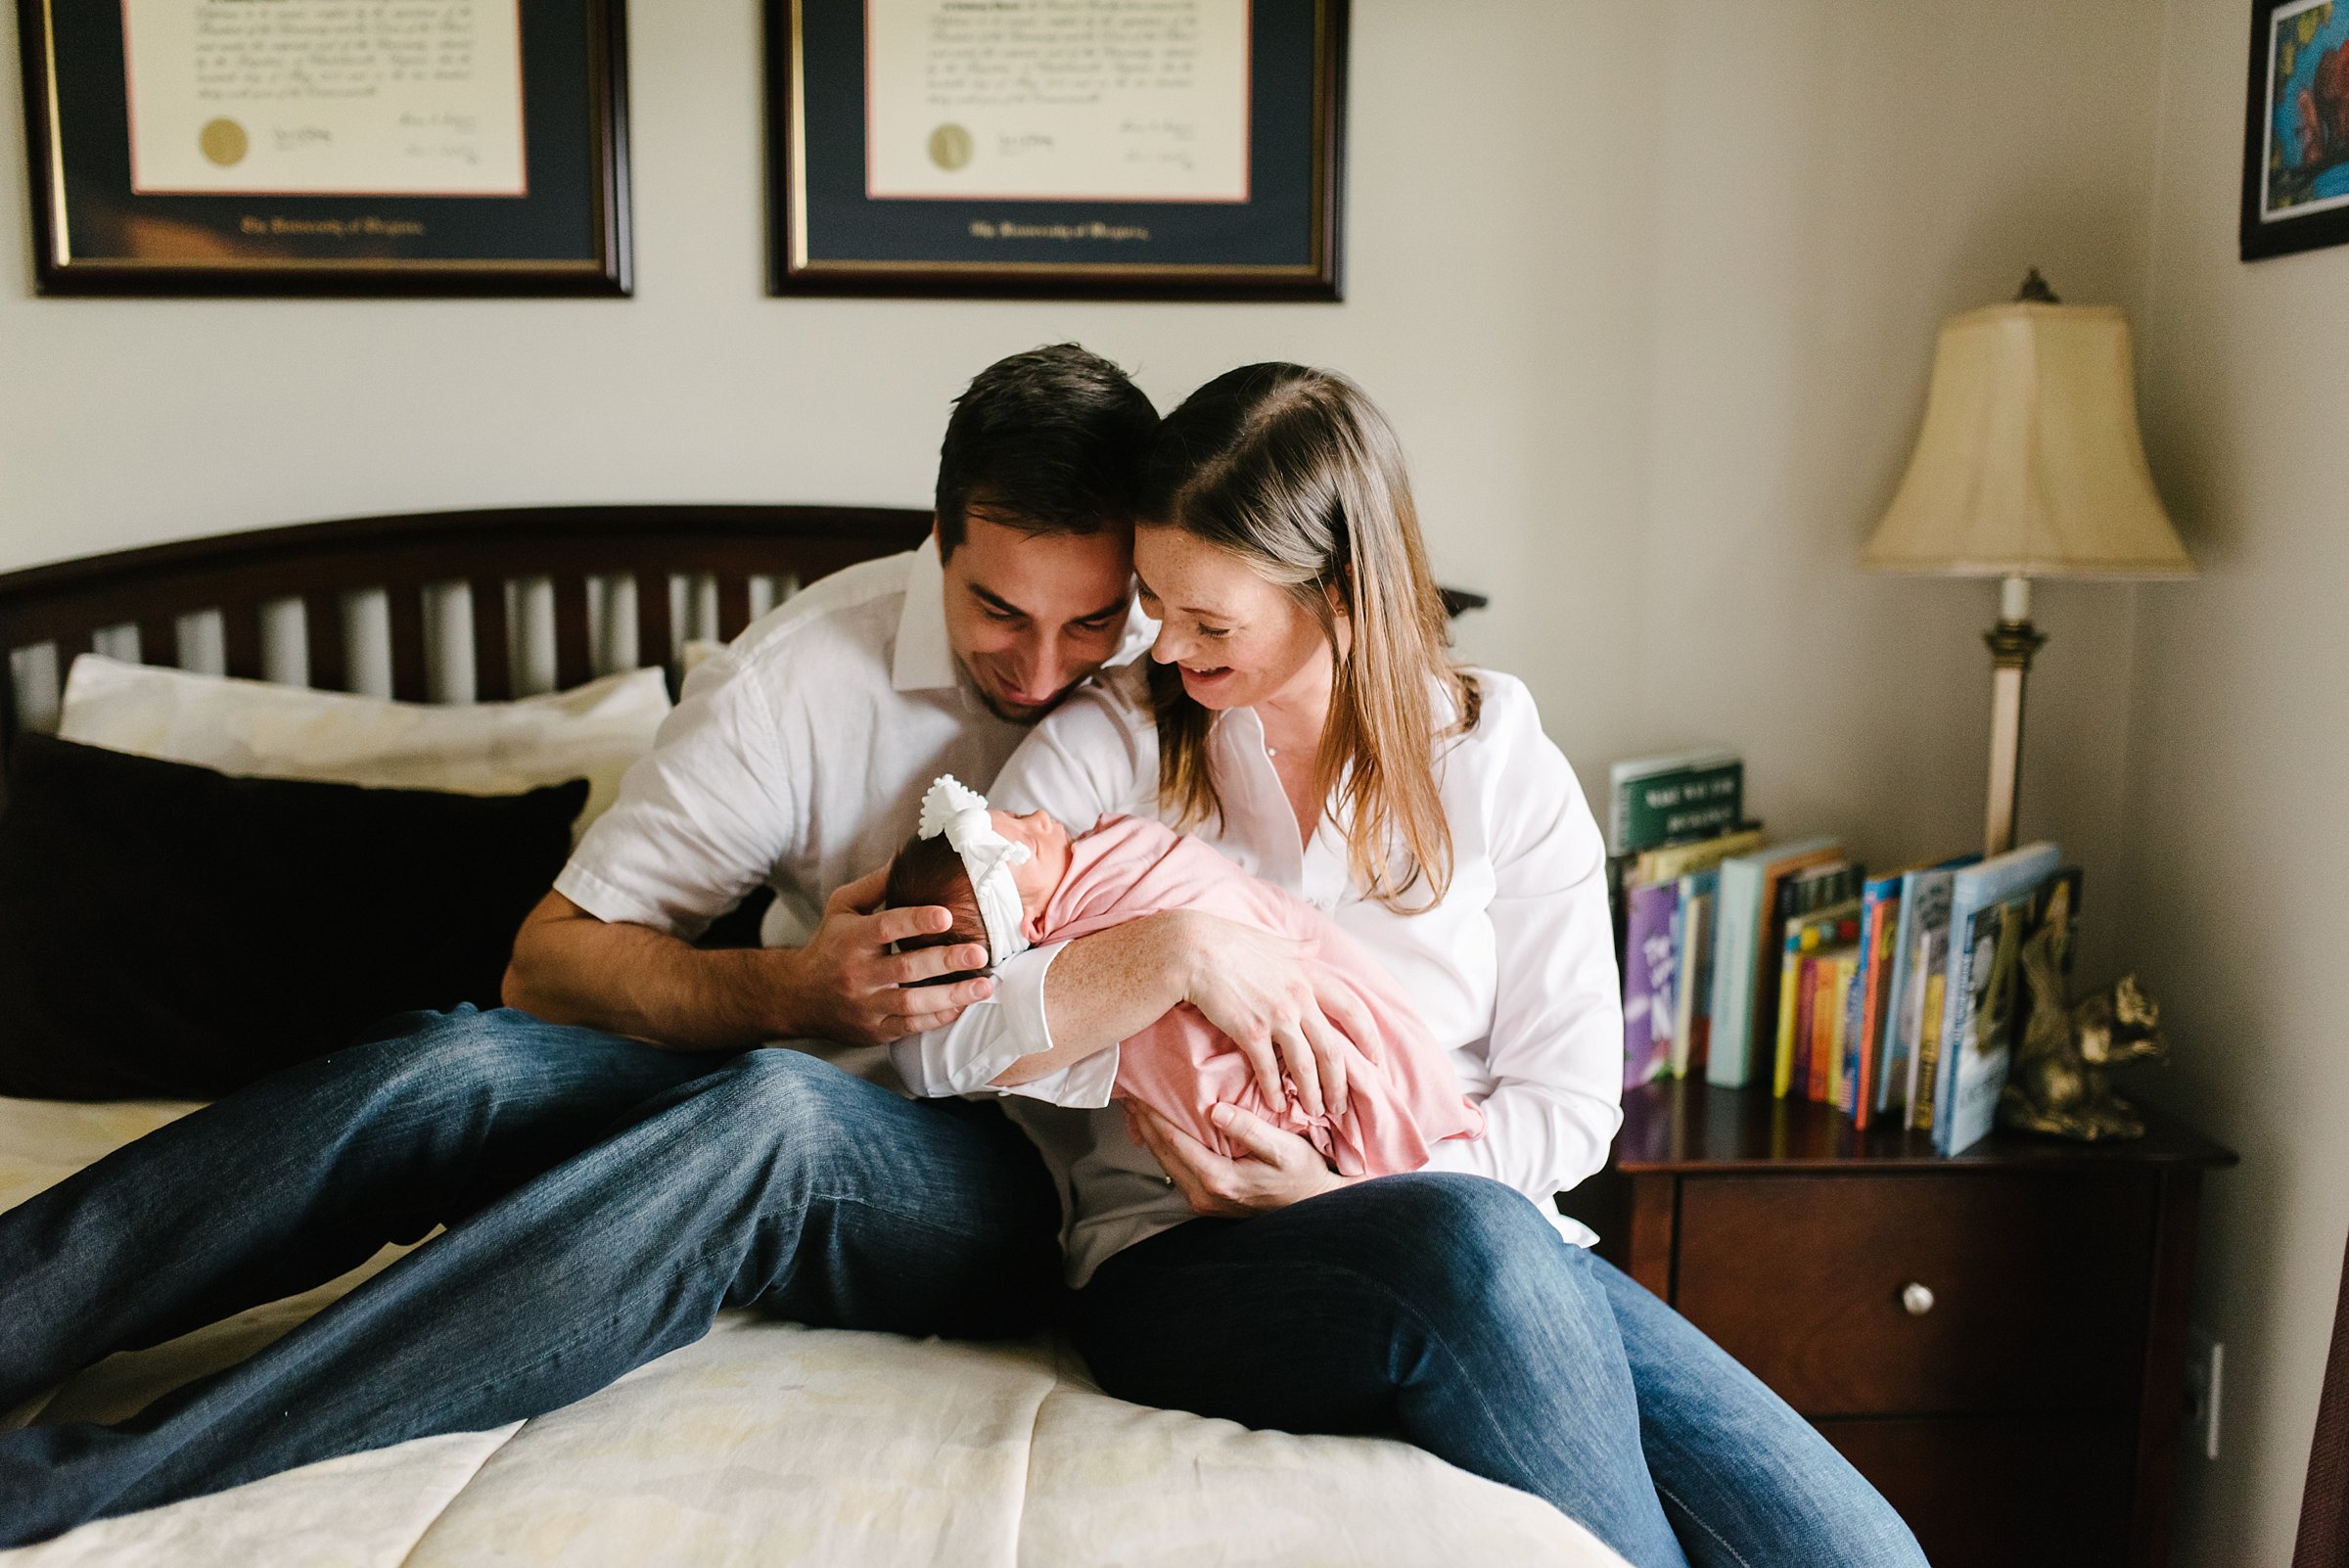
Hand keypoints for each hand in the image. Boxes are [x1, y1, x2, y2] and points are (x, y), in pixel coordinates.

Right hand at [781, 865, 994, 1046]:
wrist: (799, 996)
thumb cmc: (831, 944)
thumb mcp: (842, 907)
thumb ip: (876, 885)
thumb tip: (907, 857)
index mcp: (851, 939)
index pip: (885, 927)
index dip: (916, 920)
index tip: (947, 915)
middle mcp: (858, 973)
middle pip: (905, 968)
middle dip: (946, 960)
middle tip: (979, 952)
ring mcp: (867, 1005)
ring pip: (912, 1003)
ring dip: (952, 995)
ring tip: (984, 986)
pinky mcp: (876, 1029)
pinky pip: (912, 1026)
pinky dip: (939, 1017)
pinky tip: (964, 1004)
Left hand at [1125, 1101, 1351, 1217]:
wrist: (1312, 1205)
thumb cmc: (1301, 1174)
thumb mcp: (1282, 1149)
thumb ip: (1249, 1130)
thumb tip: (1217, 1111)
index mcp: (1218, 1179)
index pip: (1173, 1141)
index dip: (1152, 1115)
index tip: (1139, 1093)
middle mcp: (1204, 1194)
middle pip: (1162, 1152)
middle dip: (1144, 1122)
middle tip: (1129, 1094)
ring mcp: (1204, 1200)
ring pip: (1165, 1162)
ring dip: (1150, 1135)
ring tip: (1138, 1109)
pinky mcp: (1207, 1199)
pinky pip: (1177, 1170)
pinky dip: (1165, 1147)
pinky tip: (1161, 1131)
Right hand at [1170, 912, 1376, 1120]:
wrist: (1195, 949)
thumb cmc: (1231, 943)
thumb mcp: (1273, 942)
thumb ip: (1297, 948)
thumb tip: (1315, 944)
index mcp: (1308, 976)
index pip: (1352, 1010)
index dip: (1368, 1037)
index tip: (1375, 1059)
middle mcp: (1299, 998)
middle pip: (1332, 1049)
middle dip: (1339, 1082)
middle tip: (1341, 1104)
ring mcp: (1277, 1016)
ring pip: (1306, 1065)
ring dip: (1312, 1093)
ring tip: (1315, 1111)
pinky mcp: (1250, 1031)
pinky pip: (1269, 1069)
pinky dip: (1275, 1090)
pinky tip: (1277, 1104)